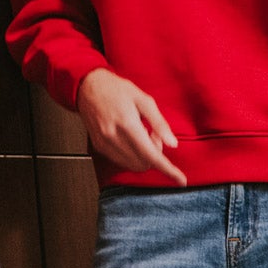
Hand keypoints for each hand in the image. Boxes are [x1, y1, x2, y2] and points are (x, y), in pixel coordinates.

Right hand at [76, 68, 186, 184]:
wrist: (87, 86)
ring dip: (143, 156)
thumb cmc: (115, 89)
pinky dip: (131, 155)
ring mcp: (104, 143)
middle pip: (144, 163)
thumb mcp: (144, 100)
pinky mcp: (98, 145)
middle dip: (155, 155)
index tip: (181, 180)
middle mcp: (113, 137)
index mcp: (127, 124)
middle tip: (153, 135)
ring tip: (141, 135)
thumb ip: (159, 123)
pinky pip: (121, 161)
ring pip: (133, 165)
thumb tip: (173, 143)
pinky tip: (130, 139)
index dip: (168, 170)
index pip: (151, 156)